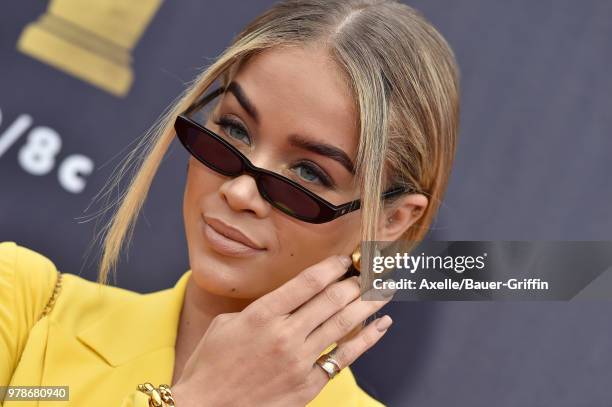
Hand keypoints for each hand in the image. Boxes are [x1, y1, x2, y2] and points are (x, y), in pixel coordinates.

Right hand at [172, 255, 395, 406]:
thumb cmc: (211, 364)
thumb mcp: (227, 323)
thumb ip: (262, 308)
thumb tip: (291, 298)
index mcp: (261, 315)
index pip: (307, 282)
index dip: (332, 266)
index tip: (344, 260)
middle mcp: (284, 334)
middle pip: (331, 299)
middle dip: (355, 281)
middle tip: (368, 271)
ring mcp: (298, 360)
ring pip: (343, 324)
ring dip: (367, 303)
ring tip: (384, 290)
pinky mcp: (308, 384)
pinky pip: (344, 357)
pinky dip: (366, 339)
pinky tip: (380, 325)